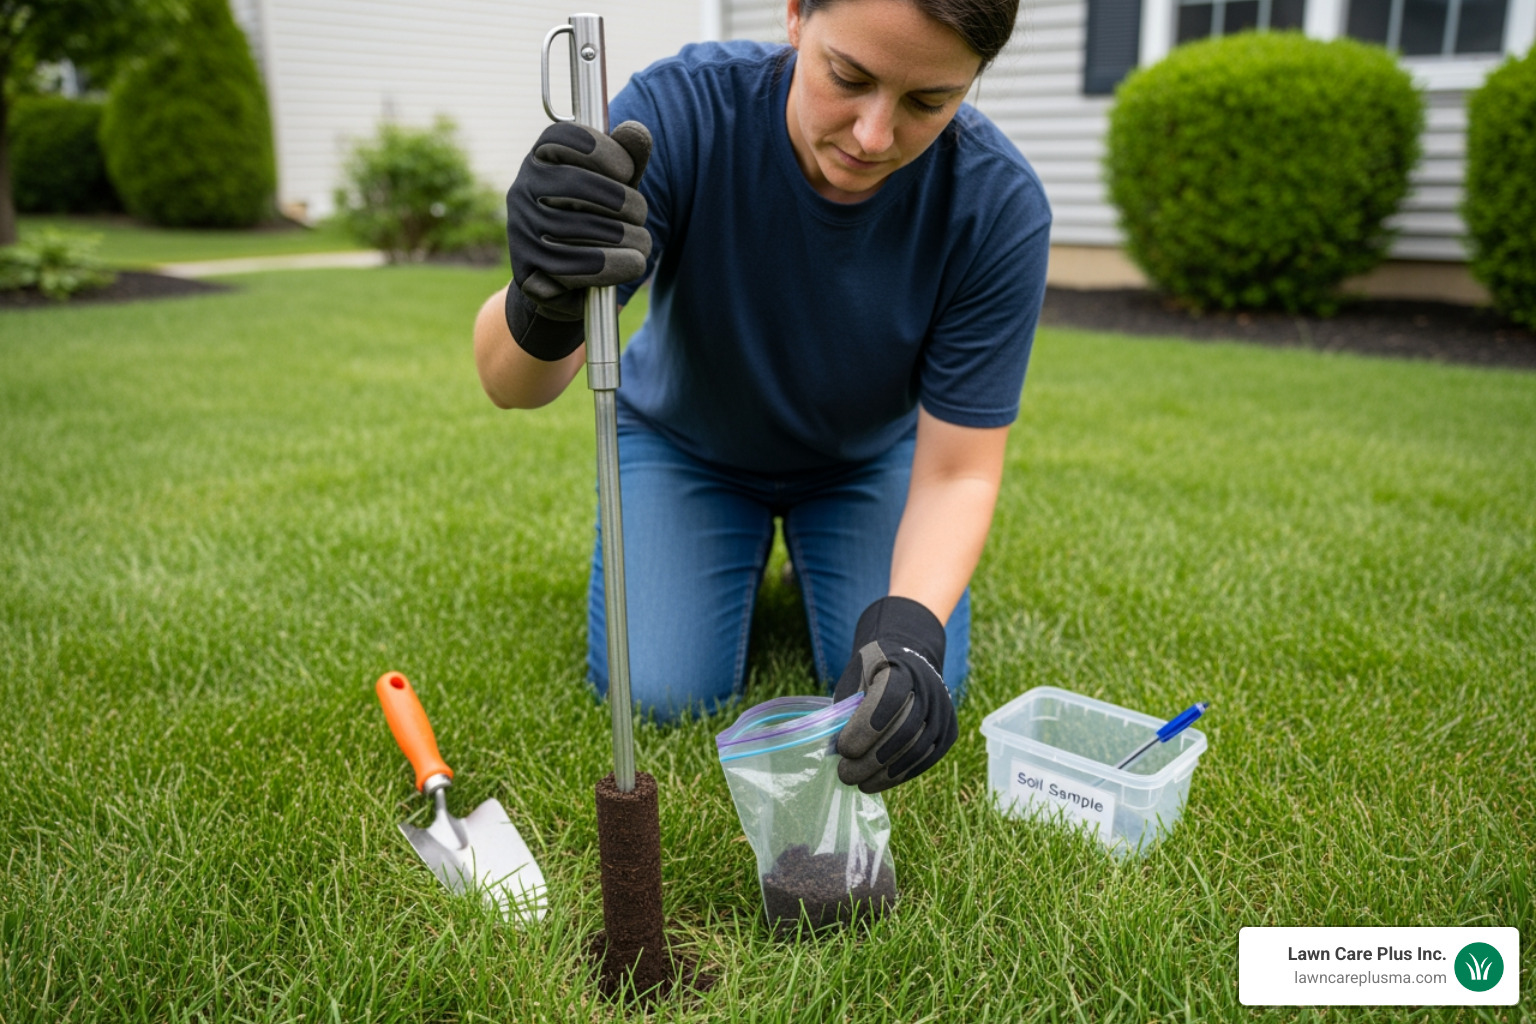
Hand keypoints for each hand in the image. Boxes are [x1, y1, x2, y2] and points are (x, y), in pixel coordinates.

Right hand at [504, 120, 652, 360]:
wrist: (570, 279)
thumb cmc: (597, 218)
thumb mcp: (616, 185)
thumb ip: (628, 158)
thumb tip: (635, 130)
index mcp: (540, 160)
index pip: (561, 138)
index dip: (601, 150)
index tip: (628, 171)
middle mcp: (522, 191)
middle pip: (574, 184)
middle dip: (621, 200)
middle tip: (641, 214)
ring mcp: (520, 232)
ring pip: (573, 229)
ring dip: (622, 237)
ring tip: (644, 244)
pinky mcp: (526, 271)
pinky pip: (568, 269)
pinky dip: (609, 267)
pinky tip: (631, 264)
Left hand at [833, 596, 956, 793]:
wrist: (909, 662)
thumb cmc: (872, 673)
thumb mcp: (854, 679)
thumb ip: (846, 710)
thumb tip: (833, 751)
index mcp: (902, 668)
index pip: (890, 699)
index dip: (866, 727)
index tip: (842, 749)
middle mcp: (929, 688)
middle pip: (904, 730)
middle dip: (871, 758)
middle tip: (845, 774)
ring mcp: (943, 711)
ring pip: (917, 749)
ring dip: (885, 773)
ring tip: (859, 783)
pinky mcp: (949, 731)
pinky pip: (926, 758)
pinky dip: (900, 774)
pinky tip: (878, 781)